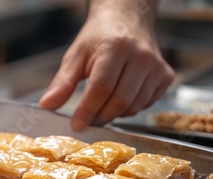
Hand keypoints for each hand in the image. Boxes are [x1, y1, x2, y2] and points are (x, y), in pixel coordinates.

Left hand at [39, 0, 173, 130]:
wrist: (127, 20)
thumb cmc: (99, 38)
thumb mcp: (76, 55)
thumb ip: (62, 82)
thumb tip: (47, 105)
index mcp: (116, 48)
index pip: (101, 88)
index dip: (87, 110)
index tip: (76, 124)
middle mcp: (141, 56)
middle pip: (119, 101)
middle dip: (99, 116)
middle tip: (86, 120)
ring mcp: (157, 67)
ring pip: (133, 107)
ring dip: (113, 114)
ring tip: (100, 105)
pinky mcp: (166, 76)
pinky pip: (145, 105)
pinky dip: (128, 108)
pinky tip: (119, 96)